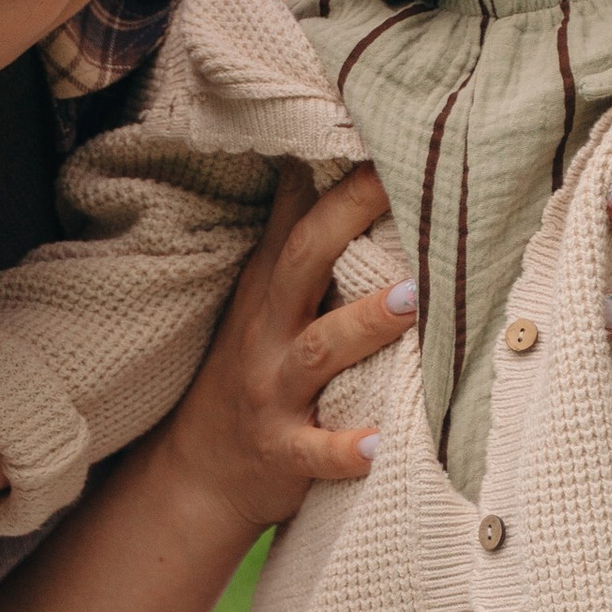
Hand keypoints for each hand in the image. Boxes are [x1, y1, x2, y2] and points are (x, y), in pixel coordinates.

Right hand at [156, 160, 409, 542]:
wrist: (198, 473)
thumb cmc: (246, 372)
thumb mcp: (257, 301)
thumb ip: (289, 237)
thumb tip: (316, 160)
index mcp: (267, 292)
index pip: (301, 222)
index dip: (342, 182)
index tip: (389, 139)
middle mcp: (267, 333)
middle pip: (301, 266)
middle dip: (348, 225)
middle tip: (406, 192)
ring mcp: (272, 392)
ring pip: (318, 351)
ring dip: (363, 324)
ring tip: (412, 300)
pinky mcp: (281, 452)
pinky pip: (313, 451)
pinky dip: (345, 451)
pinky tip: (380, 446)